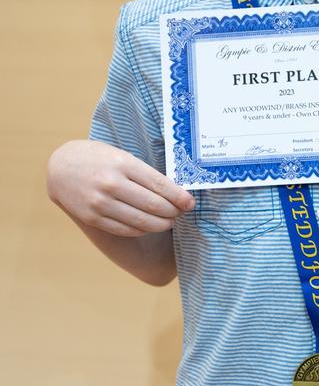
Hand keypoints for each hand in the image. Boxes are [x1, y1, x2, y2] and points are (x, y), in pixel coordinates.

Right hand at [47, 139, 194, 237]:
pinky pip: (125, 229)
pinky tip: (149, 226)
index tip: (190, 203)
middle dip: (173, 212)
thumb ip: (143, 172)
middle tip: (182, 213)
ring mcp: (100, 203)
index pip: (159, 184)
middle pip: (153, 205)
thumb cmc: (98, 158)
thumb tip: (174, 192)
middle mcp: (111, 184)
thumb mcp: (121, 155)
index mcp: (122, 164)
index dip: (179, 197)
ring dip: (161, 224)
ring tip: (169, 222)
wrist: (61, 167)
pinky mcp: (93, 218)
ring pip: (141, 221)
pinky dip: (142, 230)